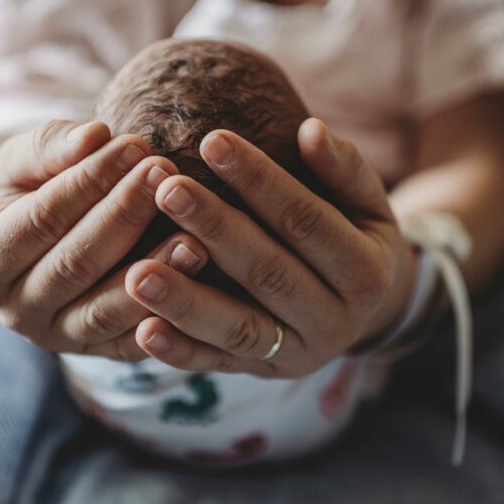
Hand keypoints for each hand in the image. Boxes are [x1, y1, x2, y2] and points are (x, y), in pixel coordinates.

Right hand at [0, 120, 209, 358]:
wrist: (51, 234)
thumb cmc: (36, 186)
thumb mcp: (27, 160)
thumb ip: (52, 145)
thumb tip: (94, 137)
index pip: (40, 219)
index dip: (88, 181)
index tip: (134, 145)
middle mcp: (14, 311)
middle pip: (75, 264)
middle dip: (125, 214)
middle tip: (168, 174)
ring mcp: (57, 339)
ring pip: (106, 309)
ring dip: (153, 268)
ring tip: (195, 232)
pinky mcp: (100, 355)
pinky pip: (135, 343)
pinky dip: (168, 317)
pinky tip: (201, 279)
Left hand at [124, 118, 416, 377]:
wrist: (367, 312)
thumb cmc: (355, 236)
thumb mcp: (366, 203)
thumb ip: (343, 168)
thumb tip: (312, 130)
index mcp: (367, 273)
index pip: (306, 221)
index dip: (260, 181)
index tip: (212, 140)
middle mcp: (337, 322)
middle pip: (268, 273)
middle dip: (215, 230)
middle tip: (166, 190)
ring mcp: (298, 354)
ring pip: (239, 329)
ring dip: (186, 302)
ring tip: (137, 271)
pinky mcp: (262, 374)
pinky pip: (217, 365)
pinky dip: (180, 351)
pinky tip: (142, 330)